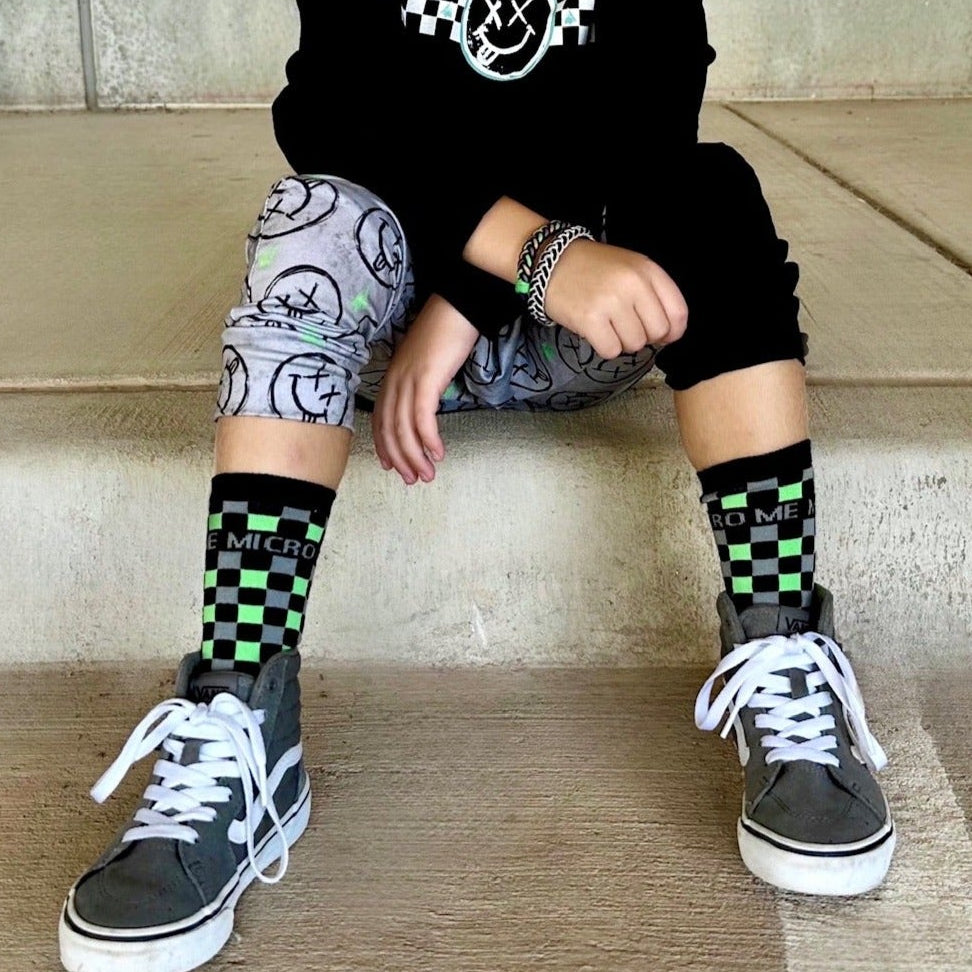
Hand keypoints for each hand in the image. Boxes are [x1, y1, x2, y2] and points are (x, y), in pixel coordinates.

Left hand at [372, 294, 478, 484]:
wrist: (458, 305)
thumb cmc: (446, 332)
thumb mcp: (427, 362)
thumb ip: (421, 383)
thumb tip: (426, 405)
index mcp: (392, 377)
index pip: (380, 419)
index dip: (385, 446)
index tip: (394, 466)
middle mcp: (394, 380)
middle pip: (389, 429)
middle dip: (401, 459)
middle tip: (412, 479)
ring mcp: (408, 379)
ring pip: (404, 428)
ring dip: (415, 456)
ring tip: (427, 474)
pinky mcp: (426, 379)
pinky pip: (422, 417)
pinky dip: (428, 438)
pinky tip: (438, 452)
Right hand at [542, 239, 688, 358]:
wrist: (551, 261)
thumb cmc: (593, 269)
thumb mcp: (631, 268)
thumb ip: (654, 294)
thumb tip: (669, 335)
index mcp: (647, 270)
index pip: (678, 313)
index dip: (672, 331)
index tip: (660, 335)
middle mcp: (632, 284)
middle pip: (657, 332)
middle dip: (644, 336)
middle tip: (625, 326)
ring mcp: (611, 302)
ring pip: (634, 344)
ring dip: (622, 342)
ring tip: (608, 325)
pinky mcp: (589, 319)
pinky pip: (611, 351)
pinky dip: (604, 347)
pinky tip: (596, 332)